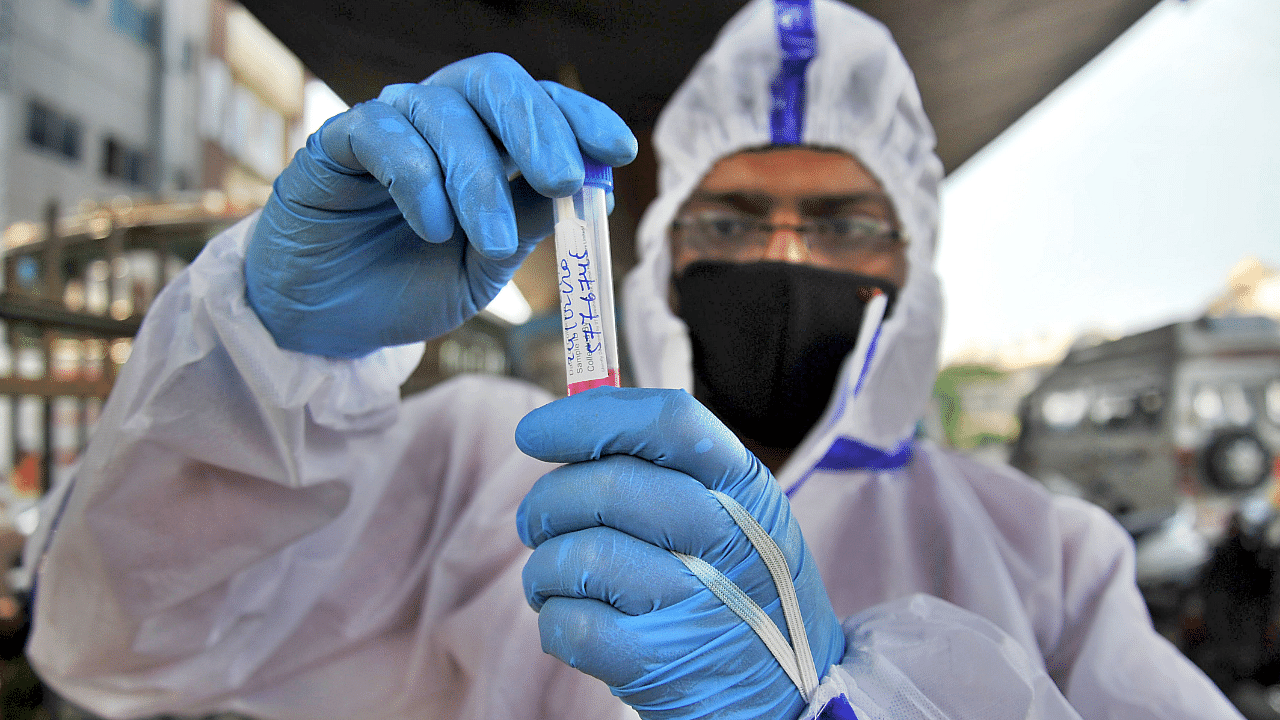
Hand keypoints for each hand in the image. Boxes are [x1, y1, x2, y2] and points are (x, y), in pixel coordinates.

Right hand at [245, 53, 636, 356]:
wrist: (330, 322)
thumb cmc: (410, 284)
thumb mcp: (484, 265)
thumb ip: (526, 223)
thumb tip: (588, 193)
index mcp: (487, 142)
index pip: (540, 105)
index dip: (581, 118)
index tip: (618, 152)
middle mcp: (441, 121)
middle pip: (495, 82)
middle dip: (538, 128)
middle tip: (564, 180)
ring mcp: (389, 125)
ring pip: (444, 112)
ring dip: (479, 177)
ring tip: (490, 241)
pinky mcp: (335, 143)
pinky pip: (382, 134)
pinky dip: (417, 178)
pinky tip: (432, 227)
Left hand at [515, 388, 845, 719]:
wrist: (791, 691)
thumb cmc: (741, 584)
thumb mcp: (739, 512)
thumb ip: (665, 463)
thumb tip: (568, 420)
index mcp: (745, 487)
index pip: (668, 421)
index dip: (588, 417)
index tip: (534, 433)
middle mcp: (729, 538)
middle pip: (608, 485)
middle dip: (548, 501)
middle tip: (536, 523)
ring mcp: (696, 602)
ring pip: (579, 554)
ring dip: (543, 565)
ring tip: (554, 578)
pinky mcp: (659, 663)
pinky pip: (570, 622)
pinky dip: (553, 617)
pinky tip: (573, 618)